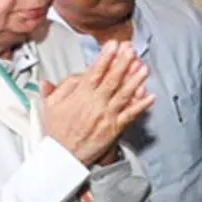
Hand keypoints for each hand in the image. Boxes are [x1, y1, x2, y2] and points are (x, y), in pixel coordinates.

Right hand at [41, 41, 154, 165]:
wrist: (63, 156)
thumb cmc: (58, 131)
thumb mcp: (50, 107)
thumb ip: (55, 90)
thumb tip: (51, 79)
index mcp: (80, 96)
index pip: (94, 72)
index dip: (105, 58)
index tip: (113, 45)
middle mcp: (95, 103)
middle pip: (111, 80)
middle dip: (122, 63)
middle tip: (131, 50)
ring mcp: (107, 115)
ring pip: (123, 95)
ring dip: (135, 81)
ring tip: (144, 68)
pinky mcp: (115, 128)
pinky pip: (130, 115)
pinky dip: (141, 105)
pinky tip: (150, 96)